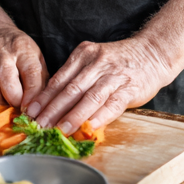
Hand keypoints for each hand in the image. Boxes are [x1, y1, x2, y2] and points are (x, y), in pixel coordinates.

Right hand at [0, 26, 47, 108]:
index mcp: (23, 49)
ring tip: (7, 99)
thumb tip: (38, 105)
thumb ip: (40, 80)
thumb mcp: (36, 57)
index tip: (31, 108)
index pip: (31, 73)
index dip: (32, 95)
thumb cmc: (18, 50)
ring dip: (1, 101)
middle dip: (15, 100)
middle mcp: (2, 52)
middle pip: (7, 83)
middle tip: (19, 105)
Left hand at [25, 37, 172, 135]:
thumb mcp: (94, 60)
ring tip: (59, 130)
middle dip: (52, 110)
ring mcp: (114, 75)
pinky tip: (89, 126)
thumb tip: (53, 104)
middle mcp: (97, 63)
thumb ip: (77, 77)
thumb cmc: (119, 61)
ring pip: (89, 97)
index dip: (44, 97)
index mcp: (84, 54)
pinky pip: (112, 103)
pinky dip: (100, 116)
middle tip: (39, 126)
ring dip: (73, 115)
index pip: (59, 79)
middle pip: (70, 89)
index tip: (30, 112)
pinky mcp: (130, 87)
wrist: (153, 53)